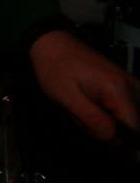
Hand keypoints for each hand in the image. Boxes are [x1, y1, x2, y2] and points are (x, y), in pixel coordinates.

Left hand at [30, 28, 139, 142]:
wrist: (51, 44)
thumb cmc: (55, 66)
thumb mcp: (66, 96)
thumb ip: (92, 119)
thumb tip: (113, 138)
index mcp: (118, 89)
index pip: (133, 128)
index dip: (113, 136)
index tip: (93, 126)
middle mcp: (131, 86)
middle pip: (129, 125)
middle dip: (105, 126)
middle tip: (82, 112)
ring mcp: (129, 85)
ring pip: (124, 119)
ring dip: (103, 119)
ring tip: (83, 105)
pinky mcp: (125, 85)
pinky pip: (121, 109)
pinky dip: (105, 111)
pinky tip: (90, 102)